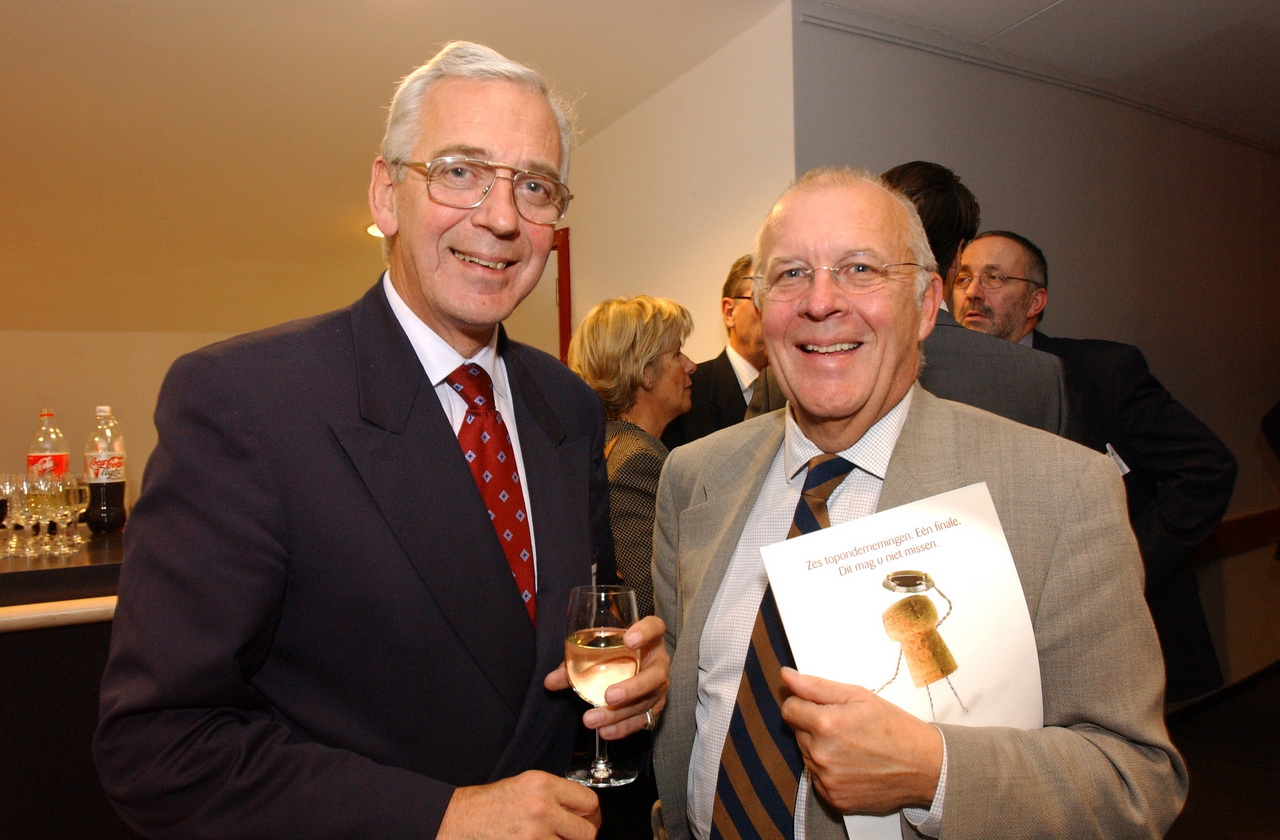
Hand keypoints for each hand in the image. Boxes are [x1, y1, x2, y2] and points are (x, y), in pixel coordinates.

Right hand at [437, 770, 599, 839]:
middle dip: (580, 838)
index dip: (591, 816)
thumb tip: (583, 811)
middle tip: (569, 838)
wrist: (458, 821)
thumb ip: (555, 795)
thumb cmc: (488, 806)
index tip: (587, 822)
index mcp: (542, 784)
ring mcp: (534, 834)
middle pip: (587, 832)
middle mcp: (540, 807)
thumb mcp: (524, 786)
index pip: (589, 802)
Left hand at [544, 614, 669, 739]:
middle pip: (655, 674)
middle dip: (633, 687)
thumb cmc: (614, 653)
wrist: (631, 667)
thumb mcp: (596, 651)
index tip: (629, 639)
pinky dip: (624, 727)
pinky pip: (643, 719)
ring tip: (593, 719)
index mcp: (649, 638)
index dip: (645, 632)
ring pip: (646, 701)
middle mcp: (659, 661)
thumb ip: (574, 663)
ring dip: (619, 713)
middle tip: (609, 695)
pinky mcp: (655, 706)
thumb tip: (550, 681)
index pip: (654, 627)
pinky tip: (606, 732)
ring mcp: (659, 686)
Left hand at [780, 667, 942, 814]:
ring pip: (807, 755)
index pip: (789, 709)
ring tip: (851, 746)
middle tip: (845, 726)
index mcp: (826, 724)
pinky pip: (817, 779)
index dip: (803, 704)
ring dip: (820, 748)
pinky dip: (828, 771)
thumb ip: (817, 686)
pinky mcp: (834, 798)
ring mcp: (827, 780)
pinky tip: (851, 764)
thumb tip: (787, 676)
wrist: (924, 766)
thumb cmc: (895, 728)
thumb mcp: (858, 696)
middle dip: (814, 725)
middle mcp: (822, 755)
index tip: (820, 706)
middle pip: (797, 732)